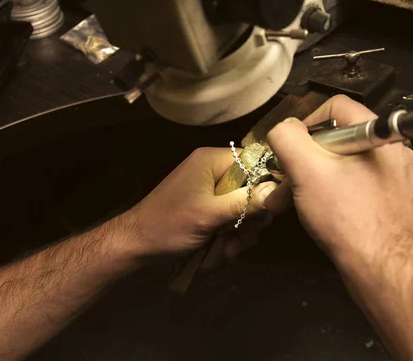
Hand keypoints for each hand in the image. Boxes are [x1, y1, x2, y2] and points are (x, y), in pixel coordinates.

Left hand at [122, 147, 277, 257]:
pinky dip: (230, 238)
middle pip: (253, 189)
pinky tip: (222, 251)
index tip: (268, 210)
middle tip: (245, 235)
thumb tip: (277, 193)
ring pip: (244, 209)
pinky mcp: (209, 209)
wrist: (135, 245)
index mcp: (212, 161)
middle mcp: (214, 171)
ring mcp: (211, 191)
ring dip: (241, 233)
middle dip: (251, 217)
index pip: (254, 161)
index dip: (266, 184)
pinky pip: (231, 220)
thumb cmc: (168, 224)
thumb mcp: (209, 215)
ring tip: (229, 249)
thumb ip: (245, 203)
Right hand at [265, 95, 412, 265]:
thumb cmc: (348, 220)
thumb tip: (283, 129)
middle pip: (337, 138)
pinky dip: (330, 193)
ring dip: (311, 178)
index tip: (291, 149)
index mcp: (378, 135)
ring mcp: (392, 178)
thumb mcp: (306, 170)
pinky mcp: (387, 200)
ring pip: (343, 164)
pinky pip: (353, 184)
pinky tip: (315, 211)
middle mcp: (391, 152)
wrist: (379, 269)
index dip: (306, 123)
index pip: (336, 107)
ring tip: (290, 201)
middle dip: (303, 159)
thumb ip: (288, 138)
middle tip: (285, 180)